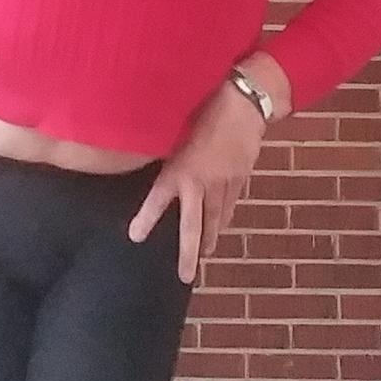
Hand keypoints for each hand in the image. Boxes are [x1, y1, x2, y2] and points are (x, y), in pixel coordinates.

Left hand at [128, 84, 266, 283]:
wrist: (245, 105)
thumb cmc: (206, 109)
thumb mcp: (178, 129)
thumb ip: (167, 151)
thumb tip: (151, 159)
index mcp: (181, 169)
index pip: (158, 200)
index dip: (146, 218)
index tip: (135, 237)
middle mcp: (201, 182)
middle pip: (194, 226)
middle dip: (189, 253)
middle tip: (185, 276)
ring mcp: (224, 183)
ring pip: (215, 218)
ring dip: (210, 238)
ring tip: (206, 255)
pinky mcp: (240, 178)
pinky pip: (230, 203)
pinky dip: (225, 216)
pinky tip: (222, 226)